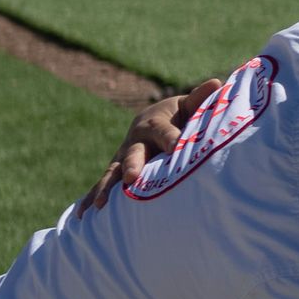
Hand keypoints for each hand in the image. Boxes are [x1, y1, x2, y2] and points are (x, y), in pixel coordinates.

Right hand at [77, 79, 217, 217]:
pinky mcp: (117, 171)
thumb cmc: (177, 116)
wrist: (152, 121)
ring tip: (100, 204)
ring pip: (113, 173)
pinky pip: (103, 185)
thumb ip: (199, 99)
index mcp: (155, 124)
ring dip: (106, 188)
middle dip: (132, 165)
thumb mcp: (188, 107)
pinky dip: (91, 198)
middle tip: (132, 177)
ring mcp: (123, 157)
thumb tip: (215, 83)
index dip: (170, 138)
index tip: (175, 147)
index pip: (164, 132)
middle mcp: (136, 141)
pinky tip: (82, 214)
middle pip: (133, 153)